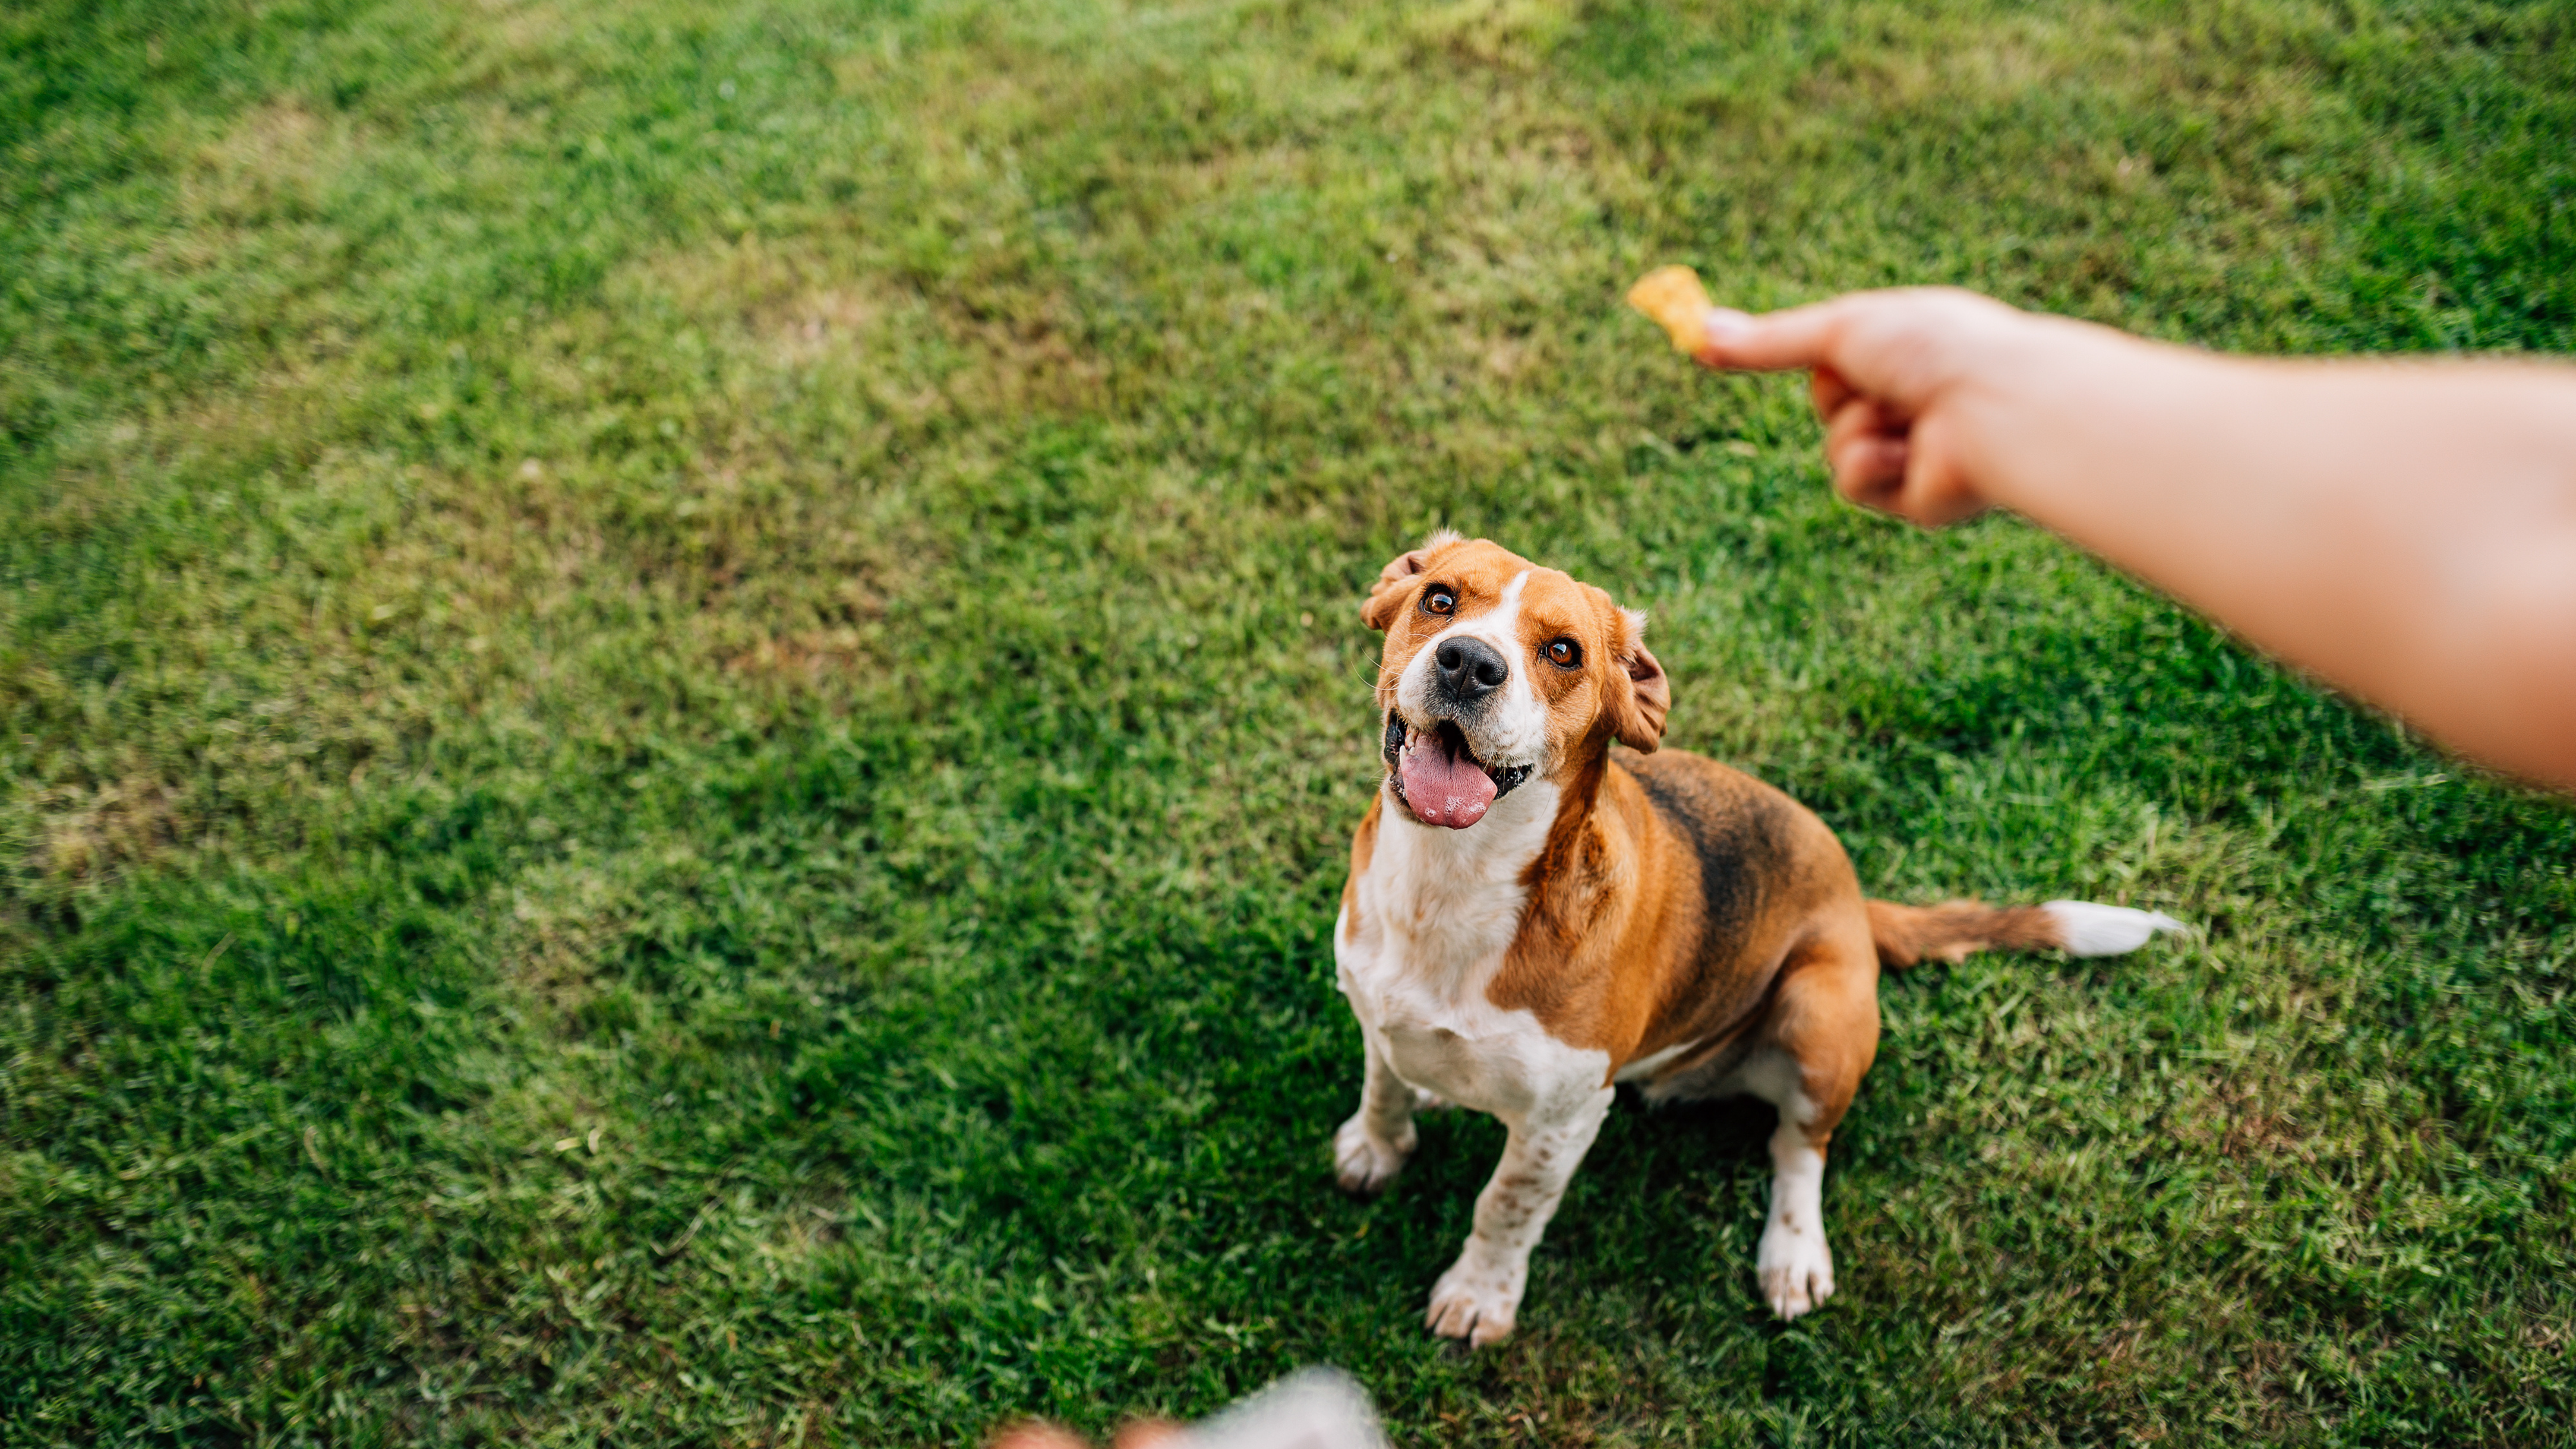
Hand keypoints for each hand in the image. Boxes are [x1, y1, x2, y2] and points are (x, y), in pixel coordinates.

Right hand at [1691, 287, 2058, 526]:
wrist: (1993, 404)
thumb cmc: (1934, 350)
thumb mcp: (1840, 332)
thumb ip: (1770, 341)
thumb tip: (1696, 330)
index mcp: (1909, 353)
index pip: (1838, 363)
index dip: (1826, 360)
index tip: (1808, 354)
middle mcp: (1914, 401)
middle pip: (1830, 408)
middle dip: (1842, 396)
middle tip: (1883, 380)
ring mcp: (1915, 451)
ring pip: (1836, 450)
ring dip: (1857, 430)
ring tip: (1906, 417)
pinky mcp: (1917, 499)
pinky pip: (1856, 486)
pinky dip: (1871, 466)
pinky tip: (1911, 454)